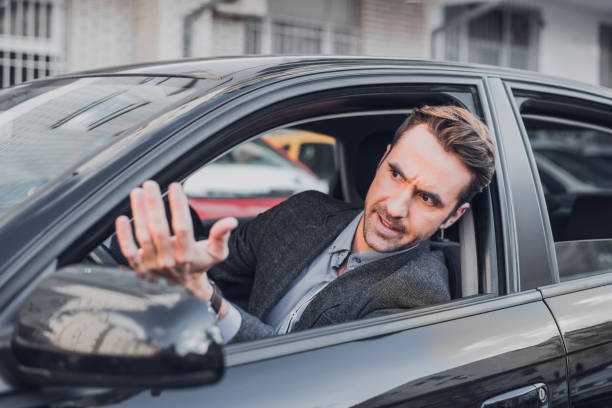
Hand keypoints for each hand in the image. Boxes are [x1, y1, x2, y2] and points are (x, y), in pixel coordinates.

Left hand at [115, 180, 237, 315]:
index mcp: (188, 255)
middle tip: (150, 184)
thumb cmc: (199, 264)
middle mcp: (169, 260)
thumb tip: (231, 221)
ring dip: (139, 213)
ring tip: (137, 192)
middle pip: (159, 230)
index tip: (175, 186)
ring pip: (143, 237)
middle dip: (154, 205)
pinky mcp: (139, 268)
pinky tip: (122, 219)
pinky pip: (128, 251)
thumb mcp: (216, 252)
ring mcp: (152, 265)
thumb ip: (221, 236)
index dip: (178, 205)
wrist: (184, 288)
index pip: (182, 227)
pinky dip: (124, 236)